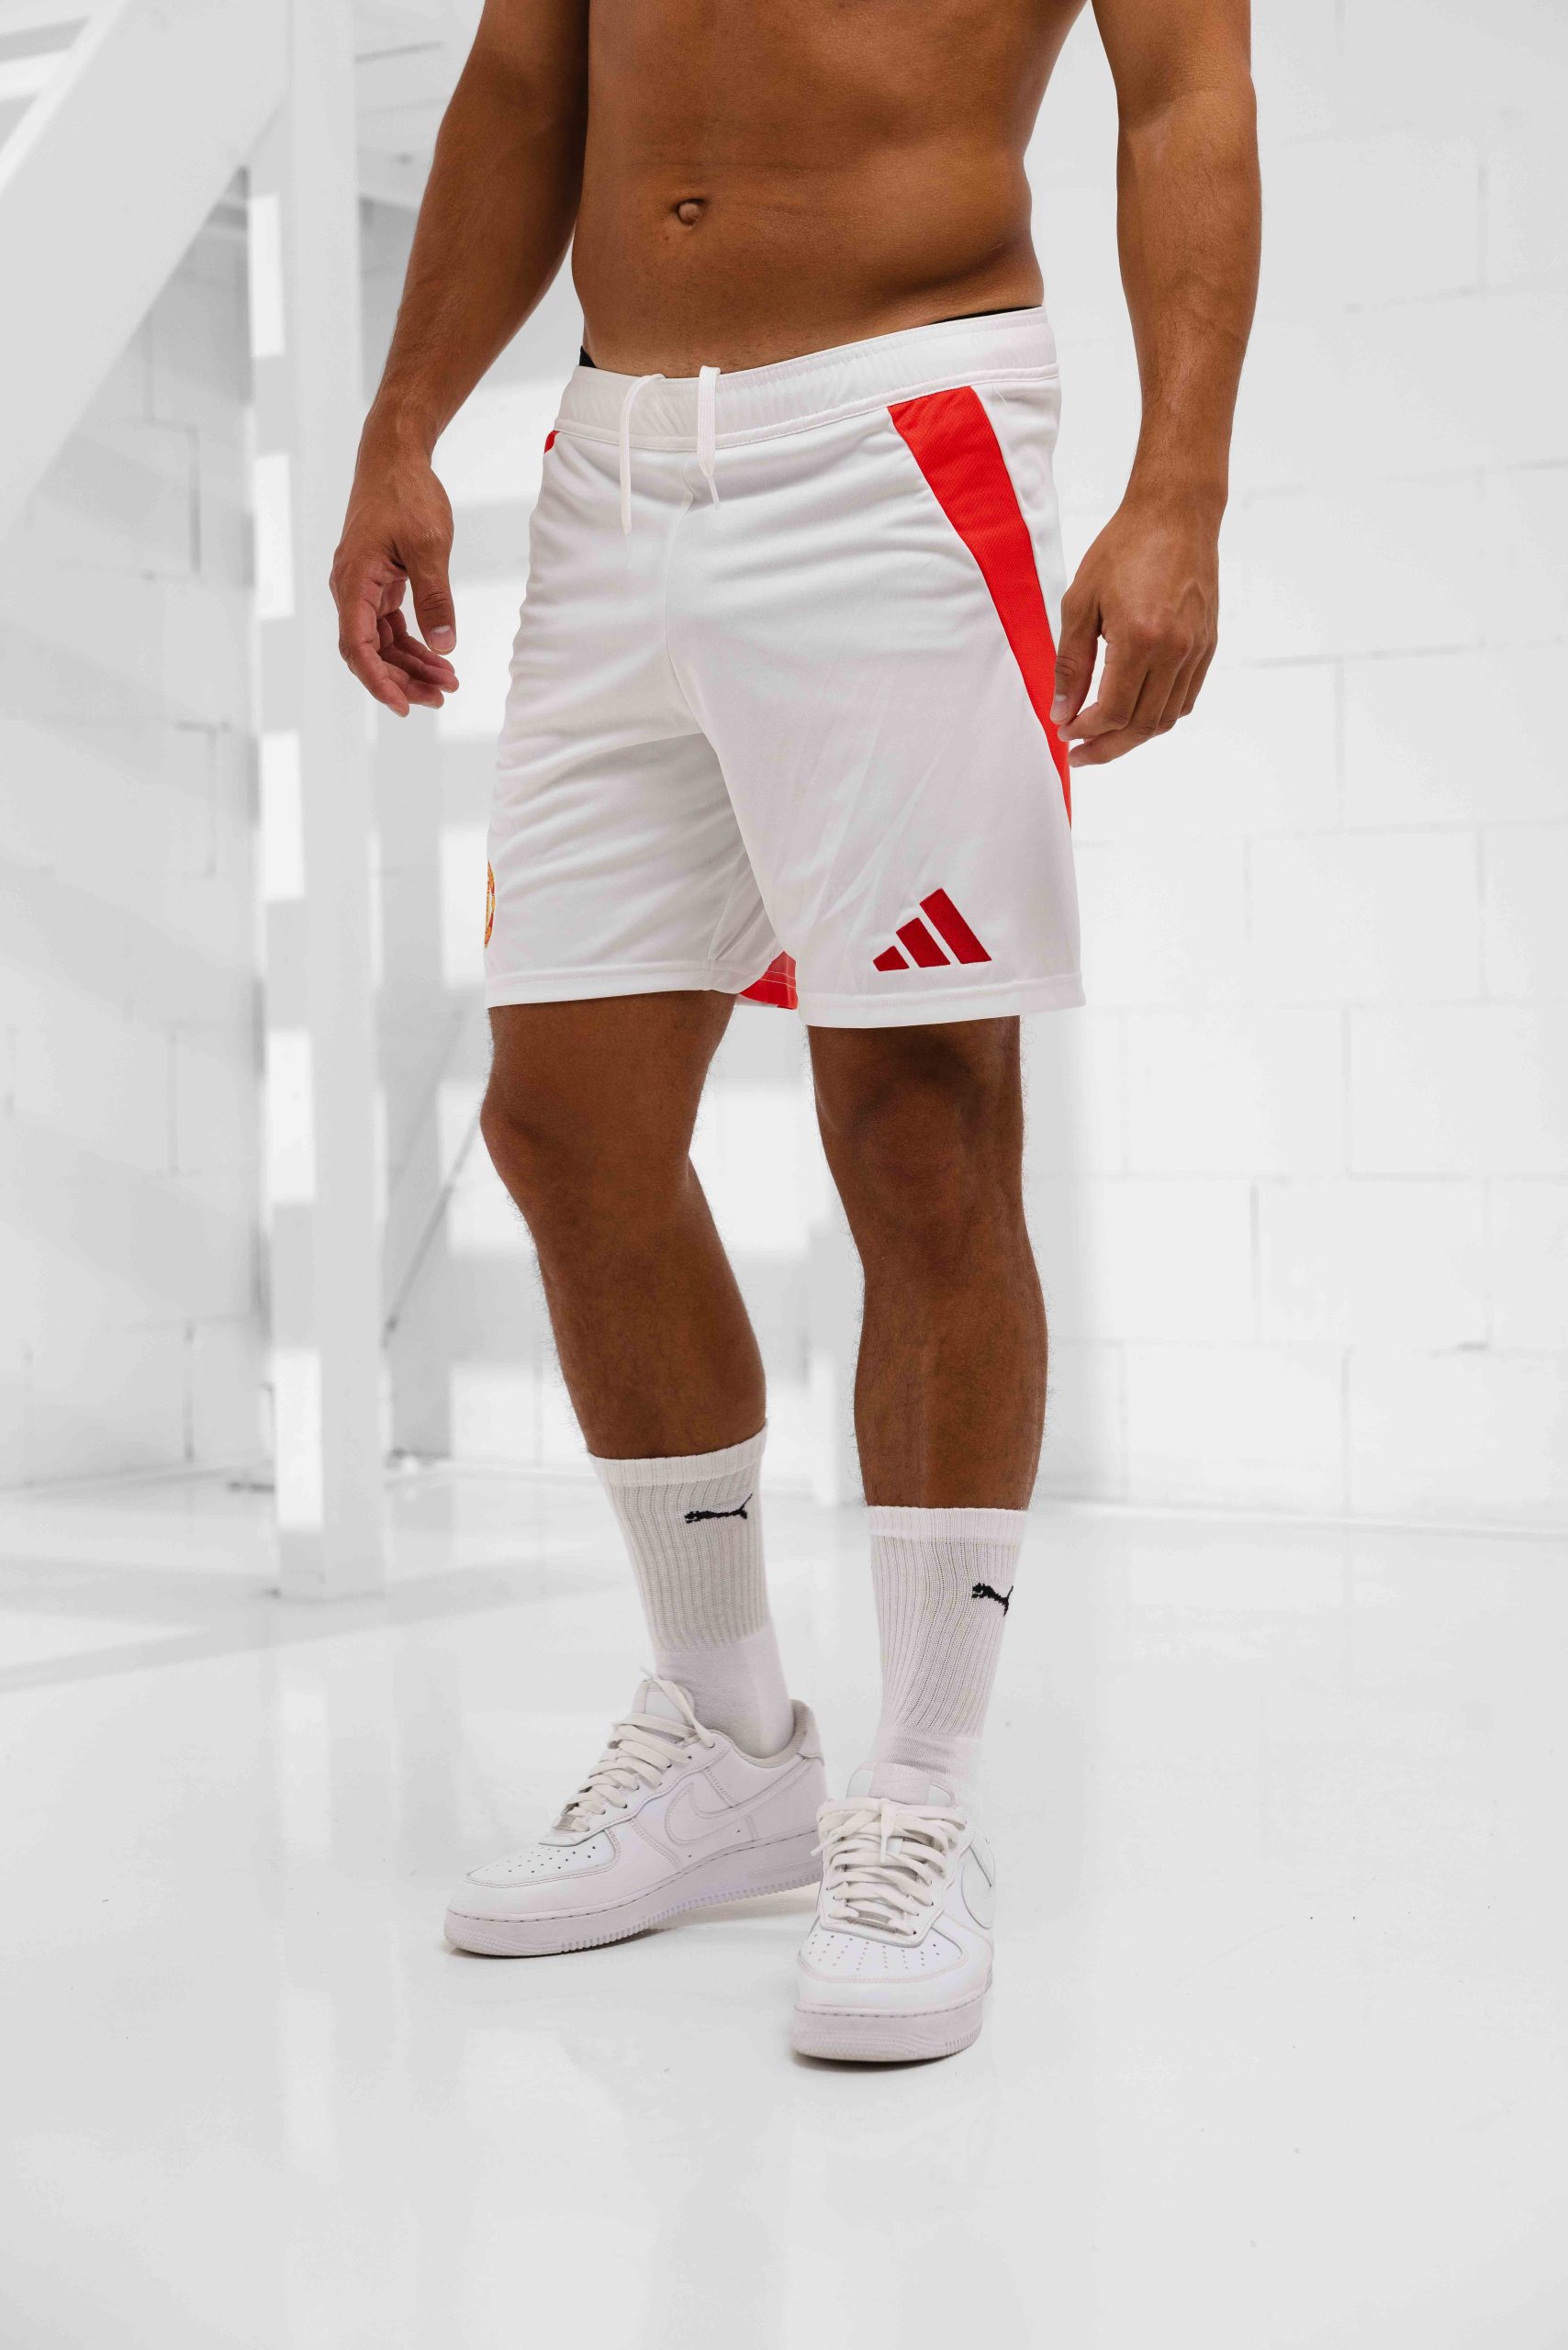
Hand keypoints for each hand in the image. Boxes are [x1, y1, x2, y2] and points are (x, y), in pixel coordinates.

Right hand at [330, 434, 459, 716]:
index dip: (379, 681)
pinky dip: (413, 644)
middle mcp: (351, 588)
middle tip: (441, 698)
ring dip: (412, 665)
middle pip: (370, 651)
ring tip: (448, 683)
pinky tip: (439, 658)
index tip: (404, 705)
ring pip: (382, 641)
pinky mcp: (377, 582)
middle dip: (403, 679)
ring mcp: (363, 587)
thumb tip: (443, 645)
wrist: (394, 456)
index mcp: (353, 581)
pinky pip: (390, 624)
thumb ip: (435, 598)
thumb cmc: (406, 493)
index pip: (358, 646)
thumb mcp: (428, 546)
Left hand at [1051, 495, 1218, 765]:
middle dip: (1107, 747)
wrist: (1177, 513)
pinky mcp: (1208, 645)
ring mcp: (1197, 650)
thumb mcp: (1080, 602)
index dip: (1086, 731)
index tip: (1064, 732)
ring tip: (1104, 738)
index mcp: (1140, 639)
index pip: (1113, 711)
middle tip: (1080, 754)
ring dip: (1133, 736)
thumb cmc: (1124, 549)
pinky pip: (1185, 698)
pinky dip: (1159, 715)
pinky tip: (1135, 713)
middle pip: (1142, 726)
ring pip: (1166, 718)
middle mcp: (1175, 651)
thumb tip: (1063, 712)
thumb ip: (1070, 663)